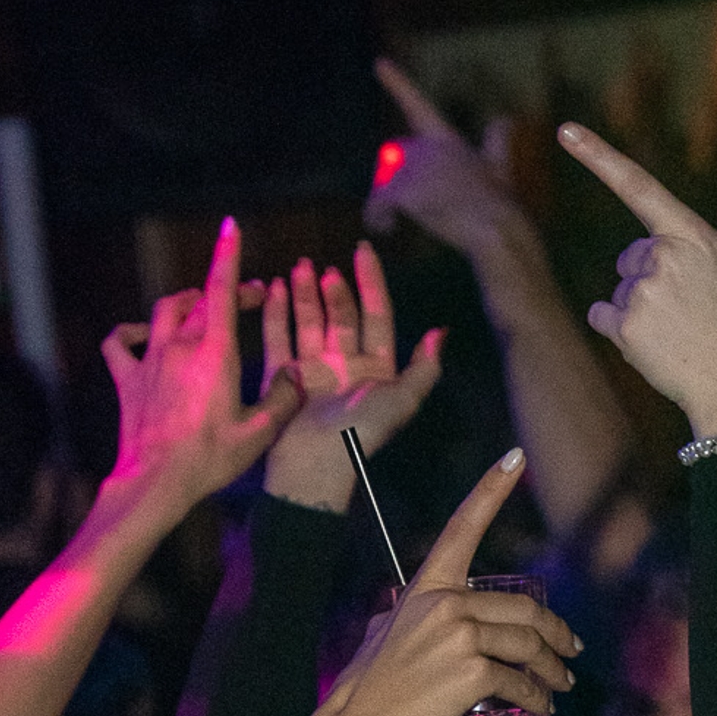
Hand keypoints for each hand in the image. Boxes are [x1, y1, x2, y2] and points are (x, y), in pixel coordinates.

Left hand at [99, 218, 299, 531]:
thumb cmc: (208, 460)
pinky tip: (142, 336)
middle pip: (202, 300)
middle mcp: (180, 347)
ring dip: (185, 303)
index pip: (221, 291)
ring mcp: (149, 360)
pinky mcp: (128, 380)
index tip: (231, 227)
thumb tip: (298, 374)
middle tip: (251, 298)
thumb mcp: (260, 434)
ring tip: (201, 306)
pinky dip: (130, 333)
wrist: (155, 483)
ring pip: (164, 311)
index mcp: (215, 354)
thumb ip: (285, 398)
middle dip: (227, 291)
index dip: (227, 255)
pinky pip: (120, 343)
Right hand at [258, 243, 444, 511]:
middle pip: (341, 316)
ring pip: (310, 321)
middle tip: (324, 266)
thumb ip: (424, 368)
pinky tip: (275, 288)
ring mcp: (313, 370)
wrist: (316, 464)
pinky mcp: (285, 377)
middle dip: (334, 289)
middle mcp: (345, 365)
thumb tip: (440, 331)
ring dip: (305, 294)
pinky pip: (280, 338)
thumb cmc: (363, 432)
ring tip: (299, 267)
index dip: (371, 282)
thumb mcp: (402, 400)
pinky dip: (277, 314)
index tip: (362, 251)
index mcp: (376, 368)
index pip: (376, 314)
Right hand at [322, 449, 580, 715]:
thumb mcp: (381, 634)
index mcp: (427, 588)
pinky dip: (536, 699)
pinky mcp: (473, 672)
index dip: (491, 488)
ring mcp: (461, 636)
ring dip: (553, 669)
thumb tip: (397, 607)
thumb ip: (403, 614)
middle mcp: (446, 604)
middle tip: (569, 649)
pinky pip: (520, 683)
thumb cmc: (366, 688)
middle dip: (556, 631)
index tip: (514, 457)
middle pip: (525, 608)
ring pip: (529, 646)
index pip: (462, 527)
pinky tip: (539, 708)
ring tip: (560, 684)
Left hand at [365, 57, 532, 263]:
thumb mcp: (500, 166)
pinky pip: (377, 203)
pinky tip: (386, 229)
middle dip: (394, 180)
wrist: (496, 229)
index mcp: (446, 138)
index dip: (397, 82)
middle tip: (411, 205)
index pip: (416, 104)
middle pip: (393, 158)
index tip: (379, 62)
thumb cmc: (498, 204)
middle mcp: (427, 146)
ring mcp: (415, 168)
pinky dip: (377, 216)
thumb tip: (507, 117)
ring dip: (382, 203)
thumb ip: (497, 141)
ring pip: (382, 183)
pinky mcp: (405, 191)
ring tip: (390, 225)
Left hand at [555, 125, 716, 438]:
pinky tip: (654, 345)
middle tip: (689, 311)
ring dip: (638, 309)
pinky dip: (620, 331)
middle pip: (632, 256)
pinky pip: (603, 316)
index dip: (599, 156)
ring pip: (619, 289)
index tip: (566, 131)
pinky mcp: (625, 325)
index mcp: (693, 235)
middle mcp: (663, 257)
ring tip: (676, 333)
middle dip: (650, 278)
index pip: (639, 186)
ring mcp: (642, 292)